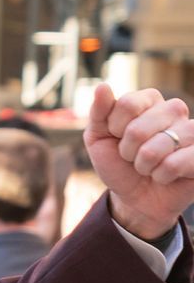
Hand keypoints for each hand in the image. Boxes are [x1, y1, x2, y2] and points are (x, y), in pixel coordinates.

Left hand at [84, 84, 193, 240]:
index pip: (128, 104)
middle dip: (128, 151)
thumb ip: (99, 112)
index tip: (117, 137)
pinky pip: (176, 163)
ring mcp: (192, 130)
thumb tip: (102, 85)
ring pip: (158, 146)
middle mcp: (174, 109)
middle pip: (139, 128)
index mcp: (149, 100)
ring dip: (144, 165)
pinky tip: (165, 175)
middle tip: (133, 156)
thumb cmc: (117, 164)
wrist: (135, 197)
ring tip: (148, 167)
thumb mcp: (98, 138)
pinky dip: (162, 175)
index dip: (115, 128)